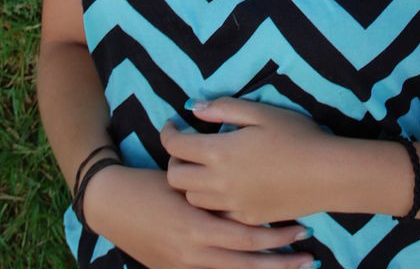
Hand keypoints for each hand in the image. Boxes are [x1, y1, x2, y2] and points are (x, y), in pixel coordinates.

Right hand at [83, 163, 314, 268]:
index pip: (245, 235)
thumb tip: (240, 162)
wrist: (110, 206)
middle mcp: (193, 252)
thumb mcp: (179, 171)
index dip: (276, 233)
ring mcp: (185, 267)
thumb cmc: (146, 183)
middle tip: (309, 253)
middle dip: (280, 260)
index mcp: (195, 223)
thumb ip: (208, 167)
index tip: (303, 225)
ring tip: (298, 265)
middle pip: (246, 261)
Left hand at [161, 97, 332, 225]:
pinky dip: (211, 202)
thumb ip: (224, 108)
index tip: (173, 125)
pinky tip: (224, 188)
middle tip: (186, 147)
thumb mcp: (260, 112)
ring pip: (193, 199)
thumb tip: (194, 107)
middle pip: (176, 178)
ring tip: (203, 167)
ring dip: (190, 183)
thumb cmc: (296, 136)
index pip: (176, 146)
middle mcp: (220, 183)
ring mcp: (232, 206)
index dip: (168, 133)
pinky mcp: (247, 219)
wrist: (326, 173)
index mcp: (220, 152)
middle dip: (175, 160)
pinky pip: (216, 215)